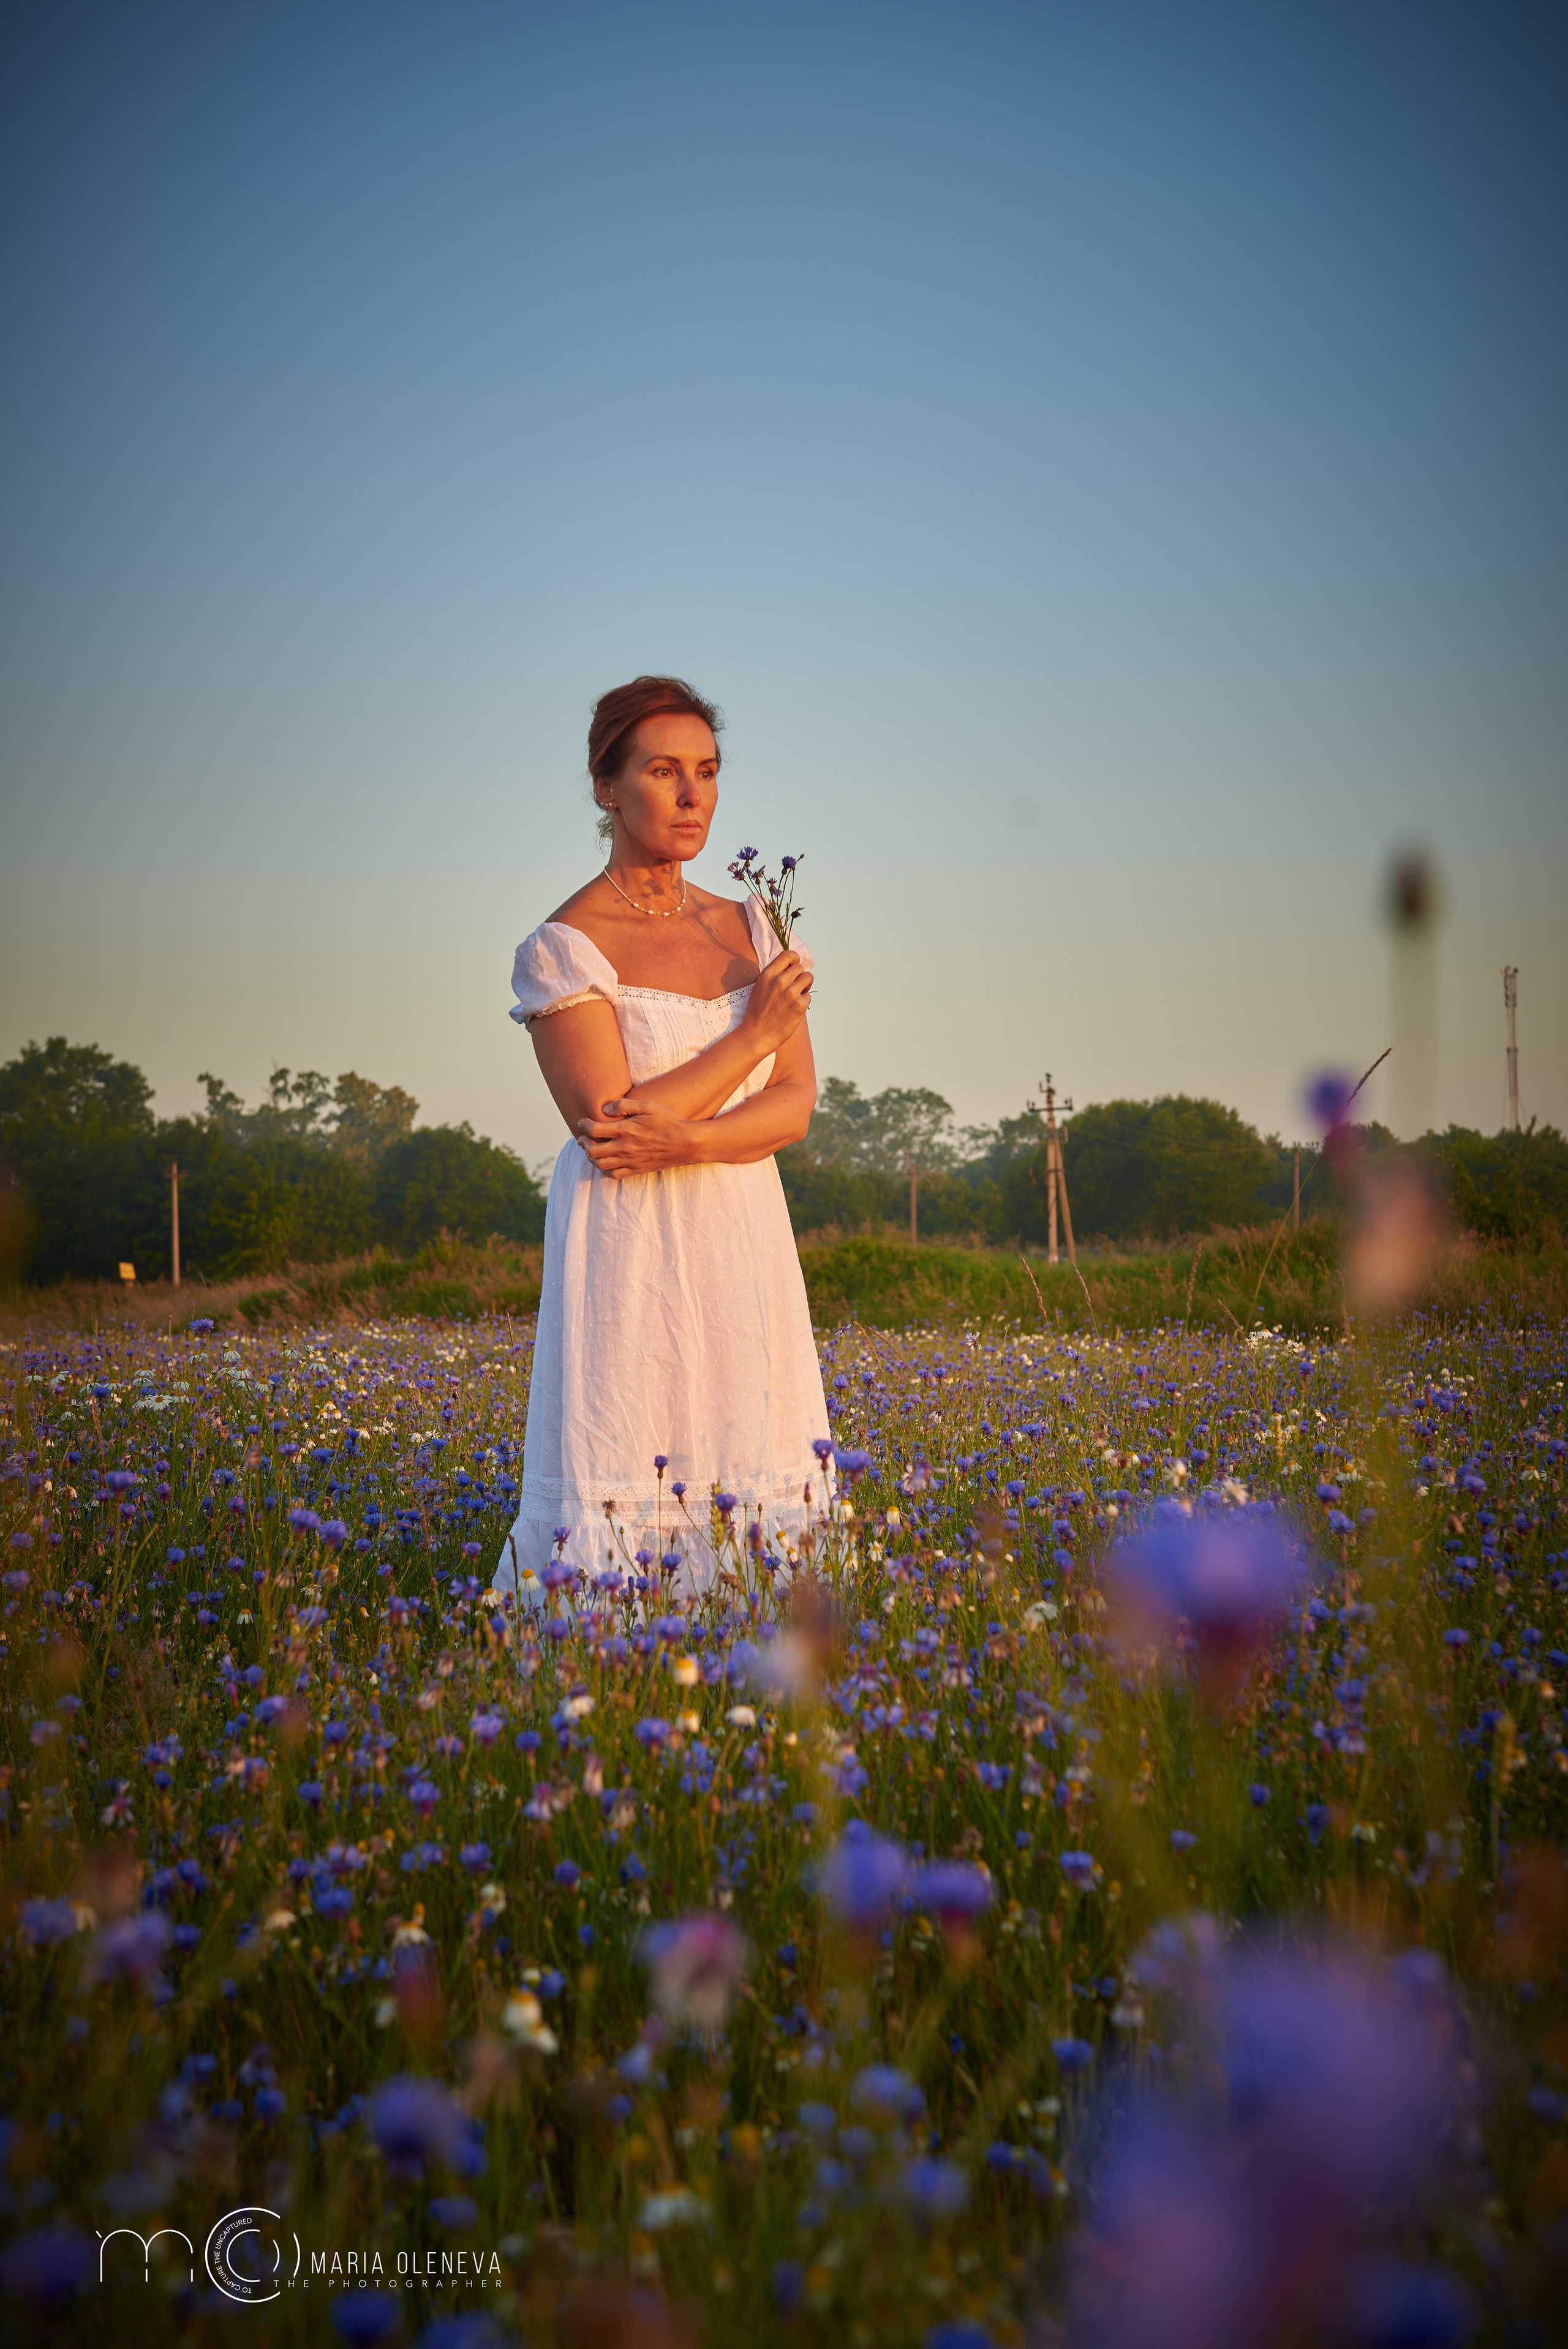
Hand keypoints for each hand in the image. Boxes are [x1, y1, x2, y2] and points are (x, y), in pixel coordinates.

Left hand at [576, 1096, 699, 1177]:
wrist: (687, 1143)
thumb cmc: (669, 1121)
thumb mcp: (649, 1105)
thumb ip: (625, 1105)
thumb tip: (605, 1109)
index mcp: (626, 1129)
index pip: (594, 1130)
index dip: (583, 1125)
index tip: (582, 1122)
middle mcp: (625, 1147)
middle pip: (592, 1150)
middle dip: (583, 1143)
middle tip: (583, 1138)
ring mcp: (630, 1160)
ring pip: (600, 1164)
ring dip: (591, 1157)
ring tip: (592, 1150)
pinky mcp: (636, 1169)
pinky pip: (613, 1175)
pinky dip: (604, 1170)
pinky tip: (605, 1162)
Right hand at [741, 949, 813, 1053]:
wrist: (757, 1034)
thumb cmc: (758, 1011)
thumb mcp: (760, 986)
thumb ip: (774, 974)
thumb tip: (790, 966)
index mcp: (768, 974)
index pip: (788, 954)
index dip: (795, 959)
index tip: (795, 965)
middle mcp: (780, 980)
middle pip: (800, 967)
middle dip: (799, 976)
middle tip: (794, 987)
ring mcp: (791, 992)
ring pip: (809, 978)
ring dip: (805, 986)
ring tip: (796, 996)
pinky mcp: (800, 1005)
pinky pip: (808, 996)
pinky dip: (803, 1002)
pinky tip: (793, 1009)